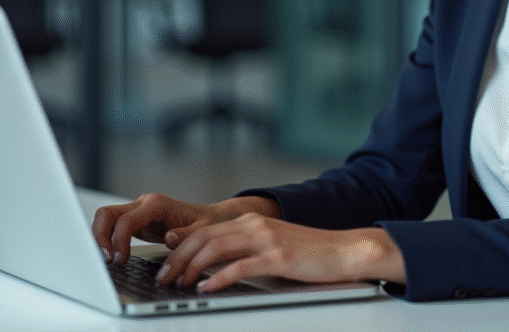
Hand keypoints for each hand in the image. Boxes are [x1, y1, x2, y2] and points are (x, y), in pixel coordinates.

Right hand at [92, 193, 281, 265]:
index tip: (119, 259)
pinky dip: (107, 240)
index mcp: (157, 204)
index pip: (126, 220)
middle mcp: (144, 204)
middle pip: (108, 213)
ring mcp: (138, 212)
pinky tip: (111, 257)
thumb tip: (170, 239)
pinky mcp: (137, 222)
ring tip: (106, 261)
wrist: (212, 219)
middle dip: (100, 236)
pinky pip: (114, 227)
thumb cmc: (208, 224)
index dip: (118, 240)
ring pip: (106, 218)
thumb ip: (187, 235)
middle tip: (105, 260)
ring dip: (100, 238)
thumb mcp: (203, 232)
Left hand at [155, 213, 405, 291]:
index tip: (166, 264)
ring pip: (216, 248)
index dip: (181, 248)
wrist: (344, 250)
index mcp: (251, 221)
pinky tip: (206, 287)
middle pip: (204, 238)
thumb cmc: (309, 252)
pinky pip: (240, 266)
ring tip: (178, 282)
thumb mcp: (271, 244)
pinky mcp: (277, 257)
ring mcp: (266, 240)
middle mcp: (255, 225)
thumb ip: (243, 247)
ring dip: (191, 267)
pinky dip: (218, 277)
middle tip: (164, 277)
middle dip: (178, 258)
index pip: (205, 231)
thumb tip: (211, 262)